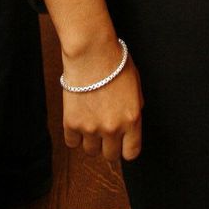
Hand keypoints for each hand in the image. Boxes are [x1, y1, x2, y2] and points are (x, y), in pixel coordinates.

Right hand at [61, 42, 142, 161]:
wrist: (92, 53)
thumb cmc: (116, 64)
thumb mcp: (136, 87)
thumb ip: (135, 108)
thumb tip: (130, 123)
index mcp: (132, 119)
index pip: (131, 152)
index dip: (127, 148)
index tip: (123, 143)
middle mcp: (113, 128)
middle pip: (110, 156)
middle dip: (109, 146)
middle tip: (106, 132)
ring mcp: (91, 128)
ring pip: (90, 151)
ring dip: (91, 141)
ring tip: (91, 123)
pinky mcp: (72, 123)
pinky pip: (72, 143)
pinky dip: (75, 135)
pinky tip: (79, 122)